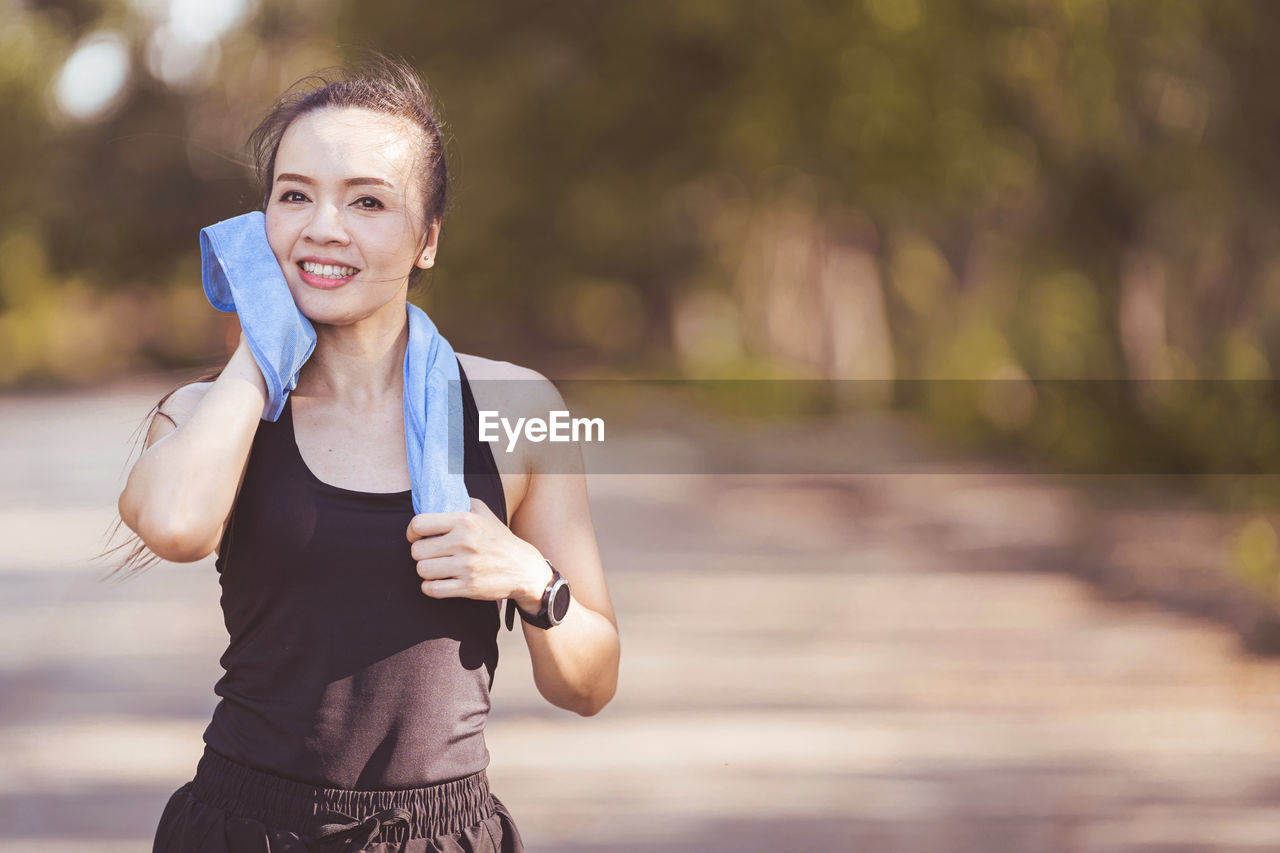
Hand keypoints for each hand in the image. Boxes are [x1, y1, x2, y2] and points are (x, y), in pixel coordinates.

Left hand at [407, 498, 551, 608]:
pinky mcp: (468, 587)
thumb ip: (460, 502)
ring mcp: (466, 566)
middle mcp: (464, 542)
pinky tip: (440, 582)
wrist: (523, 568)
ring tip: (437, 568)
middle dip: (421, 554)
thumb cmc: (499, 539)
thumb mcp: (483, 512)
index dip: (412, 532)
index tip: (417, 537)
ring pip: (422, 570)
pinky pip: (432, 589)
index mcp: (465, 520)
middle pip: (417, 550)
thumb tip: (435, 498)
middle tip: (432, 554)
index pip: (419, 523)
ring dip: (426, 571)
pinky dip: (431, 587)